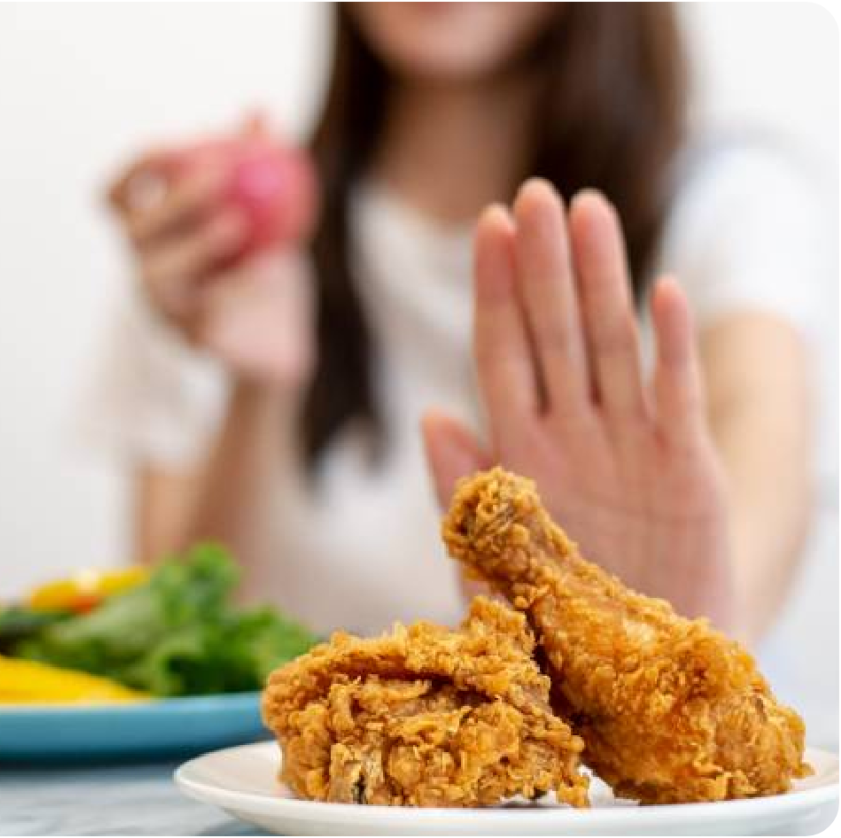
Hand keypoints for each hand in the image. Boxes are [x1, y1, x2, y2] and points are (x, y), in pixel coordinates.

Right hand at [107, 122, 312, 388]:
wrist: (280, 342)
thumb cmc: (266, 268)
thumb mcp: (271, 214)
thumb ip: (258, 163)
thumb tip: (259, 107)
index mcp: (149, 237)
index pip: (117, 197)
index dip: (137, 169)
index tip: (178, 144)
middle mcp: (144, 271)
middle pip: (134, 233)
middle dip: (171, 199)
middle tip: (219, 175)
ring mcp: (161, 312)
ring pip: (155, 276)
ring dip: (193, 245)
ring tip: (236, 225)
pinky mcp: (190, 343)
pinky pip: (204, 314)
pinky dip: (237, 288)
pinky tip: (266, 270)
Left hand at [423, 179, 732, 625]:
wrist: (636, 679)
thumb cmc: (555, 626)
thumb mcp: (492, 564)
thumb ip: (463, 490)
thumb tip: (429, 411)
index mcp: (520, 453)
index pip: (502, 354)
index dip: (495, 292)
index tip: (487, 226)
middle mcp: (573, 435)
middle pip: (554, 332)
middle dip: (543, 264)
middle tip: (536, 190)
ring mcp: (631, 446)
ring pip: (611, 347)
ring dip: (602, 280)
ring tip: (591, 209)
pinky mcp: (687, 471)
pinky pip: (675, 399)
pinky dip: (669, 349)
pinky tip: (662, 292)